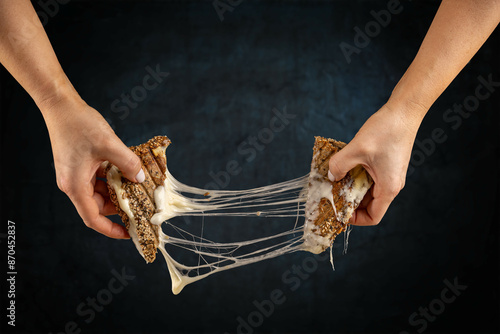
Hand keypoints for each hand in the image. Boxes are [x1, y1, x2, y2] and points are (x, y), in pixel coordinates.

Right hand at [41, 94, 143, 238]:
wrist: (61, 106)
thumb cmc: (79, 125)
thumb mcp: (109, 145)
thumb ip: (128, 164)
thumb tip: (141, 179)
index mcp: (75, 185)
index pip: (93, 218)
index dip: (111, 229)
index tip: (128, 233)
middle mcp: (73, 184)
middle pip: (98, 206)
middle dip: (120, 207)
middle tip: (142, 206)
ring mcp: (76, 174)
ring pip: (100, 191)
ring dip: (118, 191)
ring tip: (139, 189)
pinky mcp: (79, 165)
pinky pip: (99, 179)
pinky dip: (113, 178)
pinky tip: (128, 172)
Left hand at [328, 103, 421, 225]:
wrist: (404, 111)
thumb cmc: (386, 130)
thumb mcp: (356, 149)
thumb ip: (340, 165)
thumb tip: (330, 176)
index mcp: (388, 188)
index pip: (373, 217)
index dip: (355, 219)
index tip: (338, 210)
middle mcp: (390, 184)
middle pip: (368, 205)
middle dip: (348, 201)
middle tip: (330, 193)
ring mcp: (389, 174)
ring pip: (366, 190)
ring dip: (350, 186)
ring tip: (334, 179)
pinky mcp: (385, 164)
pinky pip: (368, 177)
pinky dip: (355, 175)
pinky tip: (343, 165)